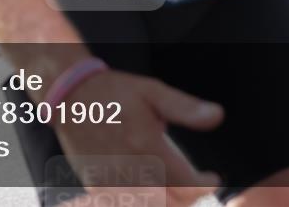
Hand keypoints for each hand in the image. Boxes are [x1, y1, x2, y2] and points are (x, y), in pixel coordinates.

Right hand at [52, 70, 222, 206]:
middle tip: (194, 187)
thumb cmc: (115, 92)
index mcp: (148, 146)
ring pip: (150, 204)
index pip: (187, 184)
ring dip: (167, 200)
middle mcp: (130, 168)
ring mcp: (112, 180)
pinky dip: (142, 200)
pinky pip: (125, 202)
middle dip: (188, 198)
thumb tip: (217, 116)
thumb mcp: (153, 92)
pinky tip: (149, 188)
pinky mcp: (97, 185)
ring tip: (174, 190)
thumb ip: (186, 108)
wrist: (71, 97)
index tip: (211, 178)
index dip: (205, 185)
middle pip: (171, 202)